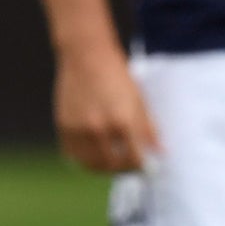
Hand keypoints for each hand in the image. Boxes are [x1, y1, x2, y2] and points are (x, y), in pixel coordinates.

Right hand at [54, 46, 158, 172]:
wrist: (86, 56)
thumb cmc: (117, 76)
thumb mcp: (139, 100)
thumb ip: (149, 129)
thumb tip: (161, 153)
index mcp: (123, 121)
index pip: (135, 159)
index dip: (142, 167)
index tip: (146, 167)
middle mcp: (99, 128)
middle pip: (112, 165)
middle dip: (124, 169)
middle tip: (129, 166)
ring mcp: (78, 129)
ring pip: (91, 164)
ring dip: (103, 168)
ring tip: (112, 162)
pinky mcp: (63, 126)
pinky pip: (73, 154)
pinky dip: (84, 159)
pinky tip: (94, 154)